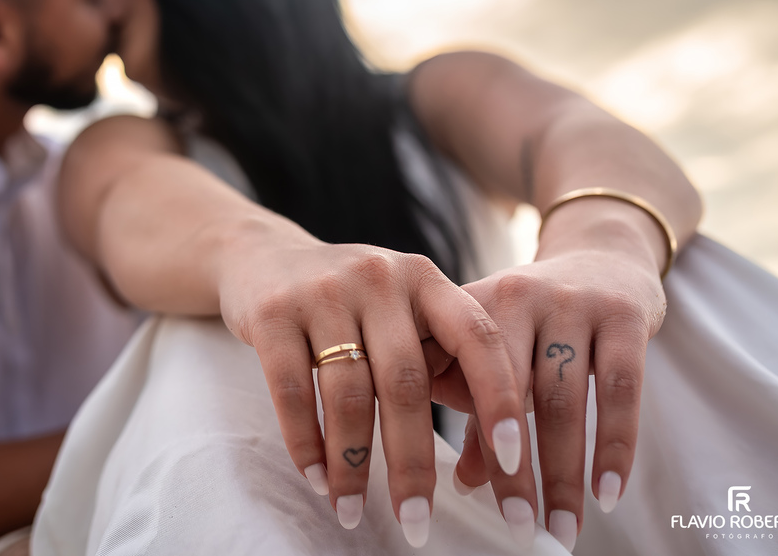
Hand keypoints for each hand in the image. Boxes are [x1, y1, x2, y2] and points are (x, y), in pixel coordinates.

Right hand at [217, 239, 530, 547]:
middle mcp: (379, 278)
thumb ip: (440, 356)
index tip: (514, 462)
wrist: (264, 255)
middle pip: (406, 383)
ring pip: (349, 394)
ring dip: (353, 464)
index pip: (477, 337)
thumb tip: (497, 452)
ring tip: (352, 510)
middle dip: (413, 464)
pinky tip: (317, 478)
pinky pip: (292, 391)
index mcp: (425, 279)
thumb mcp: (402, 309)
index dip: (499, 398)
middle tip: (418, 523)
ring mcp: (324, 292)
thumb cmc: (351, 302)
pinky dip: (306, 444)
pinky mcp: (273, 313)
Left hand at [432, 244, 665, 550]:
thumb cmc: (533, 319)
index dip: (465, 438)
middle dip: (516, 469)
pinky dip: (615, 446)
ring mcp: (571, 302)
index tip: (465, 500)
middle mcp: (516, 295)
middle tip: (522, 529)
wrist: (599, 255)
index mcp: (470, 304)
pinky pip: (622, 389)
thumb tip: (463, 483)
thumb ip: (475, 407)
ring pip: (564, 399)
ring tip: (565, 526)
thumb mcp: (496, 350)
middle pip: (511, 394)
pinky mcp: (623, 313)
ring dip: (565, 472)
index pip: (463, 379)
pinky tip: (608, 491)